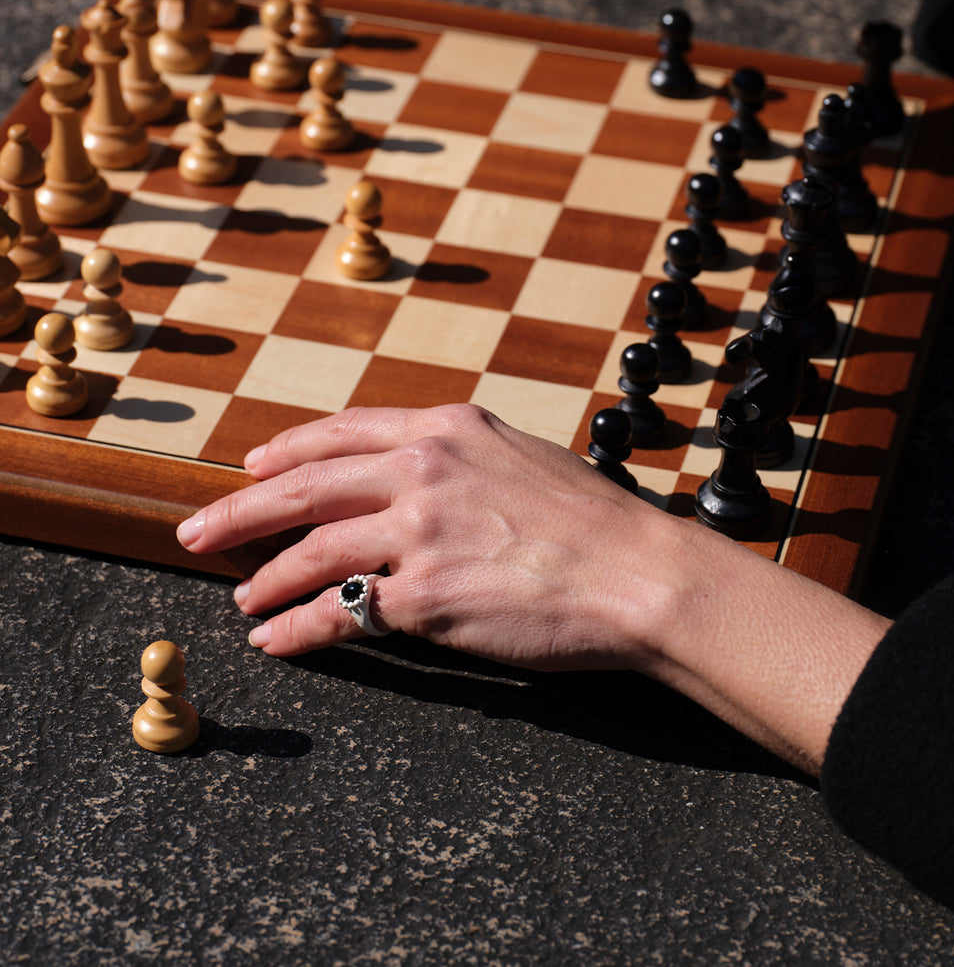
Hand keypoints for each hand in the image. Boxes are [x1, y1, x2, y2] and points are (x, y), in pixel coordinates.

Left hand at [176, 403, 685, 668]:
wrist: (641, 574)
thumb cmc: (594, 522)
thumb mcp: (521, 455)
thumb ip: (458, 455)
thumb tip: (406, 473)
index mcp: (446, 428)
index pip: (341, 432)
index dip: (285, 453)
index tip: (252, 467)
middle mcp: (423, 469)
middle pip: (303, 487)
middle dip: (239, 511)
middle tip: (196, 530)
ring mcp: (420, 531)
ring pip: (311, 552)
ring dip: (265, 579)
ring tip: (242, 598)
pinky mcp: (424, 597)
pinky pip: (339, 614)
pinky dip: (298, 630)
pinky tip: (277, 641)